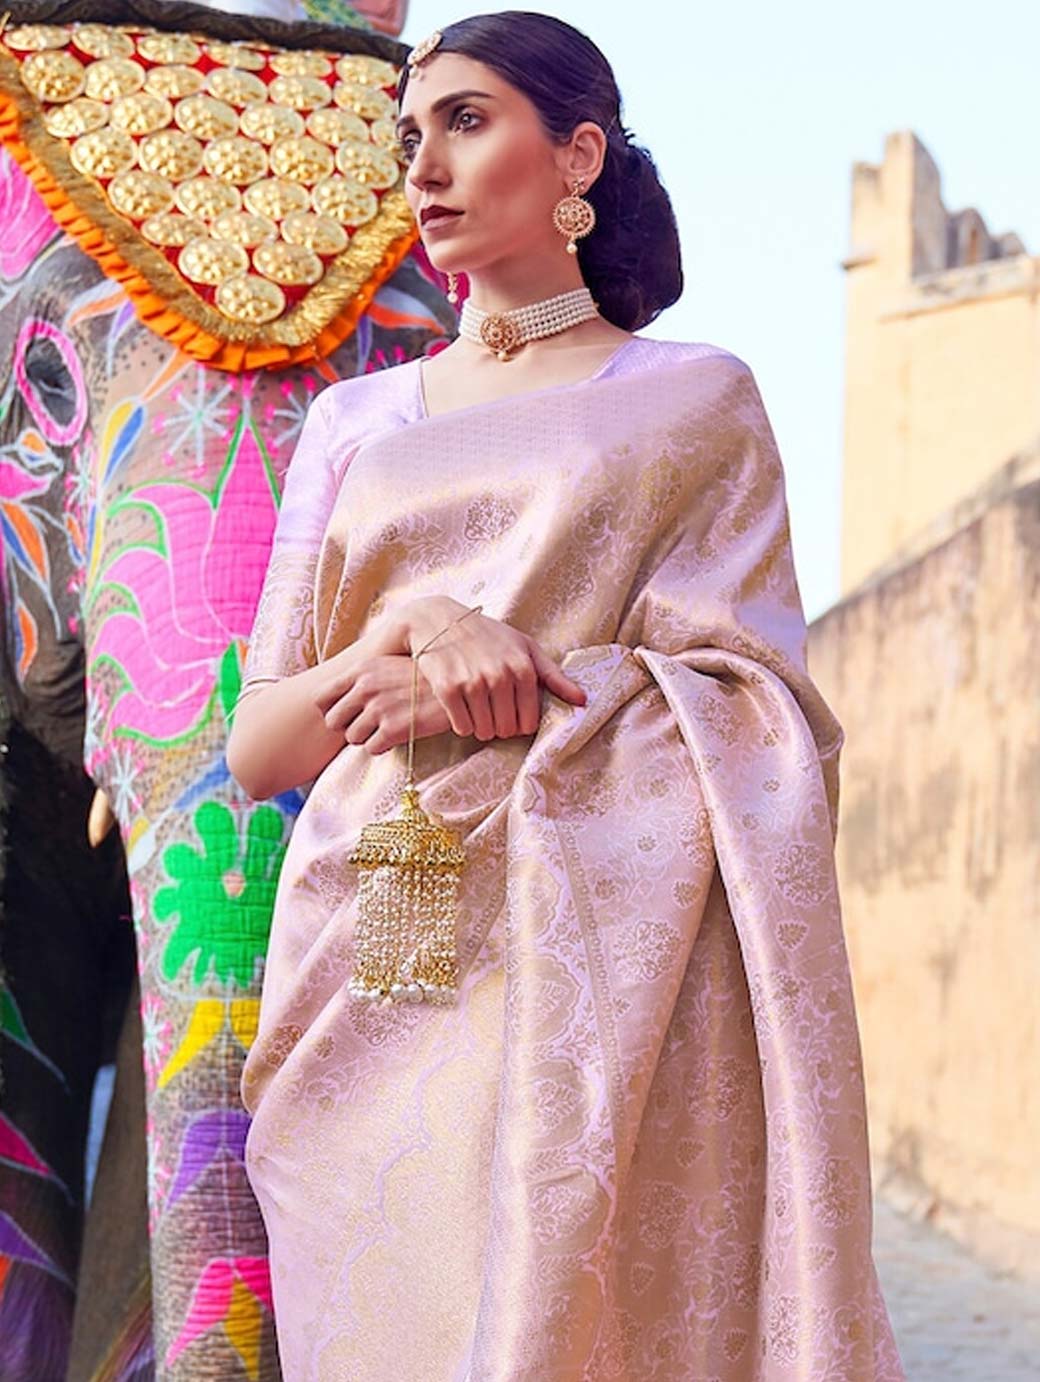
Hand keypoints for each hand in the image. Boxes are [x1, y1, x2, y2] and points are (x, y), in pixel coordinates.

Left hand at [318, 655, 450, 755]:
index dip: (329, 710)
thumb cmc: (422, 677)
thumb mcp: (389, 665)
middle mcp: (365, 687)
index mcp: (361, 670)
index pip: (321, 697)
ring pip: (352, 738)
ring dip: (367, 738)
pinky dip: (383, 746)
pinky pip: (372, 749)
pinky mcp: (393, 729)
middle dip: (348, 727)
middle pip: (333, 722)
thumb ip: (363, 677)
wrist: (456, 686)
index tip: (344, 714)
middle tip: (368, 725)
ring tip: (387, 728)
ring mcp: (379, 708)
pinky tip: (399, 734)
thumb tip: (340, 696)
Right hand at [406, 600, 586, 740]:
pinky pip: (462, 726)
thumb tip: (583, 700)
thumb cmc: (489, 635)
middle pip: (507, 729)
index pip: (529, 721)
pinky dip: (463, 725)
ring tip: (479, 713)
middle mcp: (500, 675)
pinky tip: (462, 711)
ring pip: (484, 731)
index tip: (513, 716)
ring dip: (482, 728)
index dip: (521, 724)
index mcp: (523, 667)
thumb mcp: (525, 647)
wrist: (439, 619)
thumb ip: (554, 676)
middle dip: (501, 728)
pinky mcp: (447, 688)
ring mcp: (472, 682)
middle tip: (494, 716)